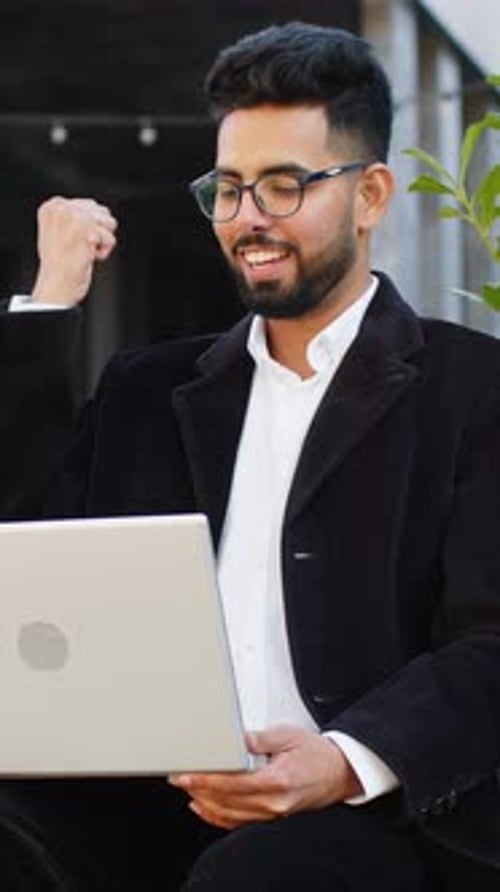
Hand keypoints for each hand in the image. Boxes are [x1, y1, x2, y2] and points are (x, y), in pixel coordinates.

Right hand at [31, 196, 117, 306]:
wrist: (56, 286)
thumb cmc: (58, 265)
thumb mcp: (58, 231)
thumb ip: (74, 216)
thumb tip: (97, 209)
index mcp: (53, 206)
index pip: (91, 205)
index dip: (89, 227)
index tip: (71, 241)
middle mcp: (63, 207)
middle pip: (103, 212)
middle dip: (98, 232)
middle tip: (78, 247)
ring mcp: (75, 217)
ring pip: (109, 223)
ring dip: (101, 241)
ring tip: (83, 251)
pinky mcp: (88, 230)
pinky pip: (111, 239)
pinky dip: (104, 253)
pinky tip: (87, 258)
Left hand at [169, 725, 362, 829]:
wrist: (341, 773)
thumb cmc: (318, 754)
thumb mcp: (289, 736)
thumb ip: (260, 739)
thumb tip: (238, 739)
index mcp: (276, 781)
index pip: (231, 784)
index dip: (205, 779)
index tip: (188, 774)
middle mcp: (273, 803)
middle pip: (225, 801)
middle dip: (199, 789)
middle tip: (179, 778)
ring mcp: (272, 813)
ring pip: (229, 814)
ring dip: (205, 803)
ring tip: (188, 790)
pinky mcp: (272, 817)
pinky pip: (239, 822)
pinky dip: (218, 817)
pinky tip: (205, 808)